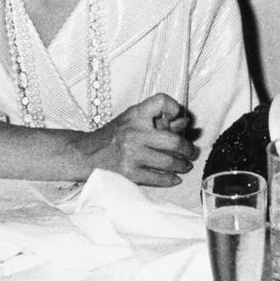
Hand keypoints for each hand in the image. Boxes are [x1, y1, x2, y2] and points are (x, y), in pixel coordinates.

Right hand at [74, 94, 197, 186]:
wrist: (87, 154)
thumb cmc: (113, 136)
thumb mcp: (131, 119)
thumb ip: (156, 119)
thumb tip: (184, 123)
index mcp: (135, 115)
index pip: (161, 101)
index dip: (174, 107)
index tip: (178, 117)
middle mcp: (134, 133)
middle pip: (174, 140)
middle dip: (188, 149)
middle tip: (191, 152)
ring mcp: (132, 154)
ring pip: (169, 162)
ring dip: (182, 166)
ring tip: (185, 166)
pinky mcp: (130, 173)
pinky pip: (158, 178)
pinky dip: (170, 179)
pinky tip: (174, 178)